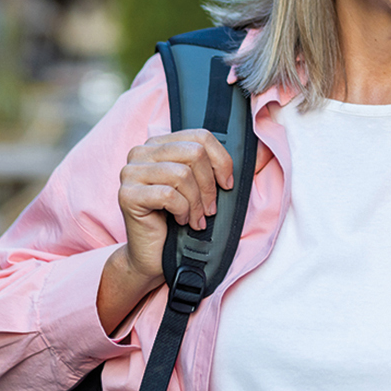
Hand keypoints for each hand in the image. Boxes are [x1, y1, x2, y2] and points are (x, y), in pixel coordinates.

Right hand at [115, 130, 233, 285]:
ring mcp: (129, 172)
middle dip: (210, 185)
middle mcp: (140, 152)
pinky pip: (168, 195)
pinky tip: (181, 221)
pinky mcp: (126, 194)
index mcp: (159, 143)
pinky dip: (183, 211)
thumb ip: (225, 167)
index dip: (221, 161)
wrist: (154, 254)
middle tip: (210, 208)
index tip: (227, 185)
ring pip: (182, 174)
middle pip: (193, 153)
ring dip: (197, 203)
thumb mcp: (205, 188)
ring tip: (196, 218)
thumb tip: (265, 151)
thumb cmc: (180, 218)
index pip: (200, 136)